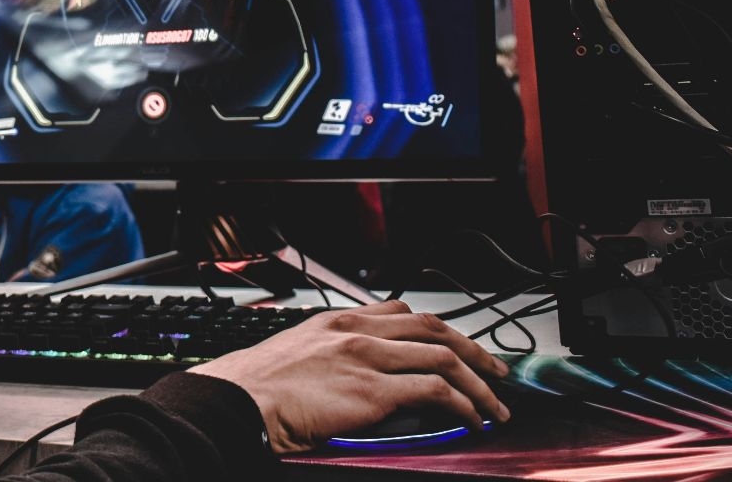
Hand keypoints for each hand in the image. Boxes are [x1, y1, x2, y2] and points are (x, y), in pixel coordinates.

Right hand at [190, 299, 510, 453]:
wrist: (237, 402)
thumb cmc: (256, 388)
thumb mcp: (296, 354)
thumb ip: (332, 355)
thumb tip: (360, 376)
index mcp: (336, 321)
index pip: (401, 311)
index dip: (438, 328)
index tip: (455, 344)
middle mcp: (357, 331)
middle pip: (433, 328)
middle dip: (473, 349)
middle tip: (494, 370)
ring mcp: (368, 358)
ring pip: (445, 357)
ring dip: (479, 384)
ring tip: (494, 404)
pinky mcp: (375, 391)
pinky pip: (437, 392)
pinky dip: (464, 405)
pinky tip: (471, 419)